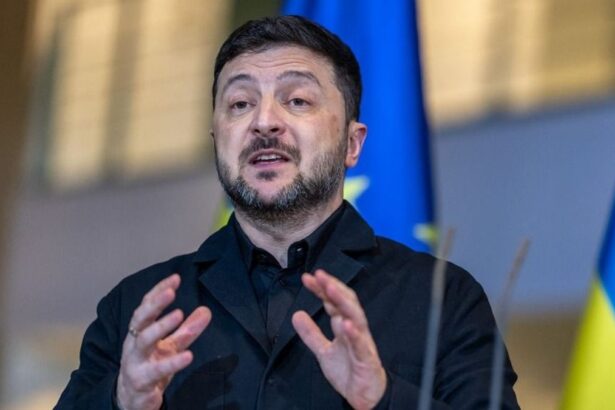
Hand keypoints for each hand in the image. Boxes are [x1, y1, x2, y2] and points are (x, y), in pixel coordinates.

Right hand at [116, 274, 210, 409]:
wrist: (132, 401)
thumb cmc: (150, 367)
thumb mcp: (170, 347)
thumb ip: (187, 330)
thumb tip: (206, 310)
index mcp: (139, 332)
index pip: (146, 306)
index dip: (158, 291)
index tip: (175, 278)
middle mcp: (134, 344)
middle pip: (140, 320)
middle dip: (154, 304)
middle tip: (171, 292)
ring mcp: (135, 363)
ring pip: (143, 342)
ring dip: (160, 327)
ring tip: (178, 314)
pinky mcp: (141, 382)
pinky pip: (155, 372)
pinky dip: (171, 363)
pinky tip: (188, 356)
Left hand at [292, 269, 386, 409]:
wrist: (363, 397)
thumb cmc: (348, 370)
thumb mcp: (323, 351)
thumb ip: (311, 334)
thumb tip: (296, 314)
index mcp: (344, 325)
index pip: (333, 302)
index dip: (321, 289)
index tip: (307, 277)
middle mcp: (354, 329)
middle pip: (345, 302)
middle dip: (333, 287)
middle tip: (320, 275)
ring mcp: (362, 342)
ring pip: (356, 316)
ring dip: (343, 302)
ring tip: (331, 289)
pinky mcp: (366, 359)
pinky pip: (361, 344)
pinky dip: (354, 333)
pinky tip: (346, 323)